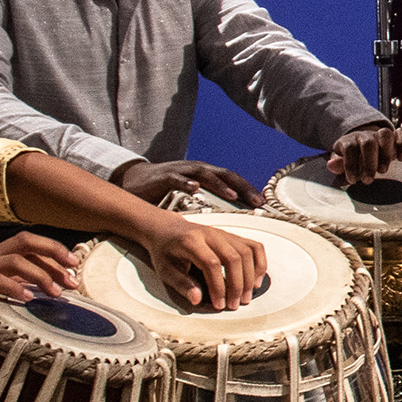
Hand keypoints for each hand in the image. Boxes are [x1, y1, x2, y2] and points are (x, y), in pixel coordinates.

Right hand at [0, 233, 80, 331]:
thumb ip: (3, 290)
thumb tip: (34, 296)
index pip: (28, 244)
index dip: (54, 252)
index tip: (74, 268)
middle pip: (26, 242)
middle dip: (54, 254)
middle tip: (73, 276)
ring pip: (14, 260)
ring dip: (39, 275)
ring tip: (56, 293)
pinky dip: (11, 287)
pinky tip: (26, 299)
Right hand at [114, 157, 255, 206]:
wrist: (136, 182)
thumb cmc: (168, 193)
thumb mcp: (192, 201)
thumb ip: (210, 209)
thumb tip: (233, 229)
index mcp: (207, 177)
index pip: (233, 181)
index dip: (249, 191)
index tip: (264, 204)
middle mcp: (198, 171)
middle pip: (225, 175)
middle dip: (242, 187)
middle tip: (256, 201)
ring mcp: (181, 172)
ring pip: (204, 174)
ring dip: (219, 185)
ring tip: (232, 195)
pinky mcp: (163, 177)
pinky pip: (176, 178)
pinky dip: (185, 182)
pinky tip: (194, 188)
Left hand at [140, 217, 270, 310]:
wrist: (167, 230)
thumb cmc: (165, 250)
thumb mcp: (165, 269)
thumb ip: (182, 284)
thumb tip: (197, 299)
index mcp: (191, 241)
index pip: (212, 264)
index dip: (218, 286)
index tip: (219, 304)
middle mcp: (210, 234)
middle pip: (234, 258)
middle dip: (237, 285)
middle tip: (234, 304)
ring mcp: (224, 234)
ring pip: (247, 253)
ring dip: (250, 277)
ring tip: (246, 297)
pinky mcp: (233, 237)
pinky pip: (254, 247)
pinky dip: (260, 263)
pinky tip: (257, 280)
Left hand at [326, 123, 401, 185]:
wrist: (364, 145)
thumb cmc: (353, 158)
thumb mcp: (342, 162)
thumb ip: (338, 164)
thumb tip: (331, 165)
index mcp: (350, 140)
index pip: (349, 147)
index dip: (350, 164)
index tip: (352, 180)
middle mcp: (366, 135)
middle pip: (368, 142)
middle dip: (369, 163)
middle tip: (368, 180)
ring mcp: (381, 135)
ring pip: (385, 134)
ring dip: (386, 154)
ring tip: (383, 171)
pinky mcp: (395, 137)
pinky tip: (401, 158)